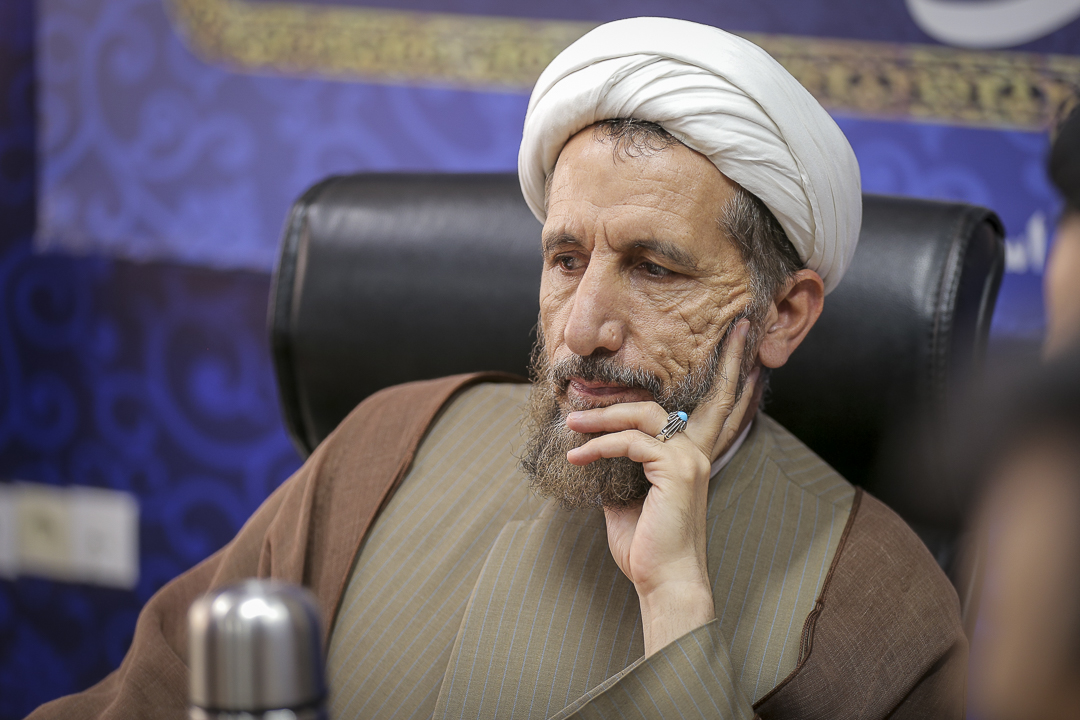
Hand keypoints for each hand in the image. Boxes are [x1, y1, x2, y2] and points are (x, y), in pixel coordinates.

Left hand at [565, 319, 758, 655]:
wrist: (662, 582)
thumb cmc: (646, 547)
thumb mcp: (627, 499)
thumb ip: (621, 467)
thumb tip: (594, 449)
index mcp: (691, 456)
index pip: (717, 405)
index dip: (731, 369)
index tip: (741, 333)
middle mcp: (697, 451)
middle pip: (685, 398)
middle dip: (661, 381)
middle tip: (602, 396)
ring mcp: (690, 458)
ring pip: (642, 415)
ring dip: (601, 417)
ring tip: (570, 423)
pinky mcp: (676, 468)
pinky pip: (629, 442)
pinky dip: (598, 447)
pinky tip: (577, 458)